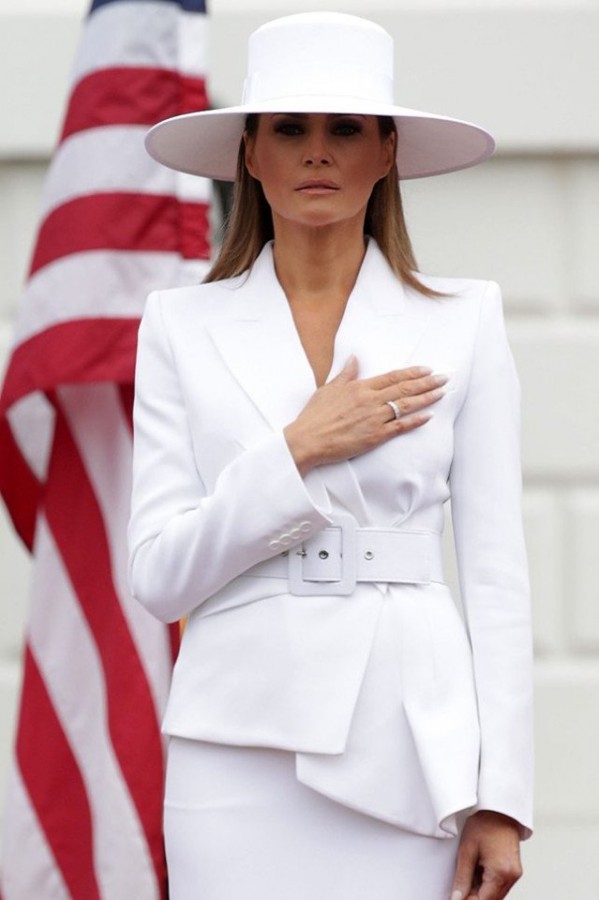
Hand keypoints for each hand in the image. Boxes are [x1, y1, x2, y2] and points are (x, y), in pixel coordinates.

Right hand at [284, 356, 447, 474]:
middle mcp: (370, 400)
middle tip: (444, 378)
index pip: (392, 377)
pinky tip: (429, 416)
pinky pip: (400, 427)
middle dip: (427, 382)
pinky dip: (416, 421)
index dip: (412, 373)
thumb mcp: (328, 389)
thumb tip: (354, 359)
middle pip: (404, 389)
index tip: (427, 369)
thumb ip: (345, 374)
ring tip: (442, 392)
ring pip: (406, 405)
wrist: (307, 440)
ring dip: (427, 398)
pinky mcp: (375, 436)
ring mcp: (374, 418)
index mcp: (360, 387)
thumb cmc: (314, 416)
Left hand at [450, 811, 522, 899]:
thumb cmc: (483, 824)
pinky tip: (475, 876)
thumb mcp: (467, 851)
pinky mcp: (513, 869)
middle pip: (490, 899)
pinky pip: (499, 885)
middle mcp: (511, 876)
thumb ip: (462, 878)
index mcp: (501, 873)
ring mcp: (514, 874)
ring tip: (464, 880)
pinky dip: (486, 885)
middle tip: (456, 891)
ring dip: (480, 892)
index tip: (454, 898)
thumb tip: (456, 898)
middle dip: (473, 898)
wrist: (499, 807)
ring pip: (495, 894)